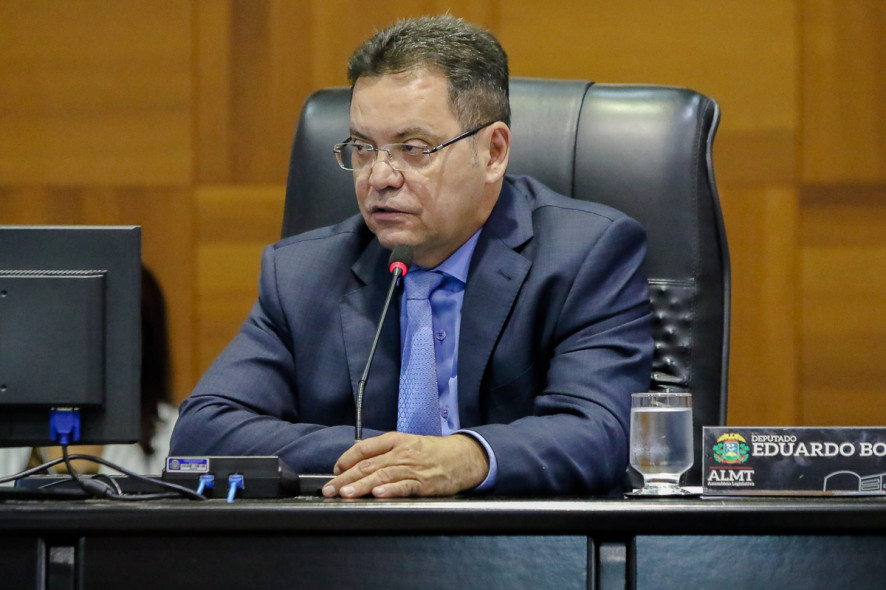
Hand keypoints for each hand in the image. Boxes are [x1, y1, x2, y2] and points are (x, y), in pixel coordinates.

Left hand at [321, 432, 489, 497]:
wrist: (463, 457)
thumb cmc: (433, 452)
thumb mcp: (407, 444)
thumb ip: (384, 452)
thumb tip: (357, 462)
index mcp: (396, 440)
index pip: (365, 447)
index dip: (347, 459)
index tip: (335, 471)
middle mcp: (402, 452)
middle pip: (368, 464)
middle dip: (346, 478)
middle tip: (330, 489)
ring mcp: (413, 467)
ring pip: (382, 475)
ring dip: (362, 486)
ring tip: (346, 494)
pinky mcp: (424, 484)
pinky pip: (404, 486)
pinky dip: (390, 490)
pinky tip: (378, 494)